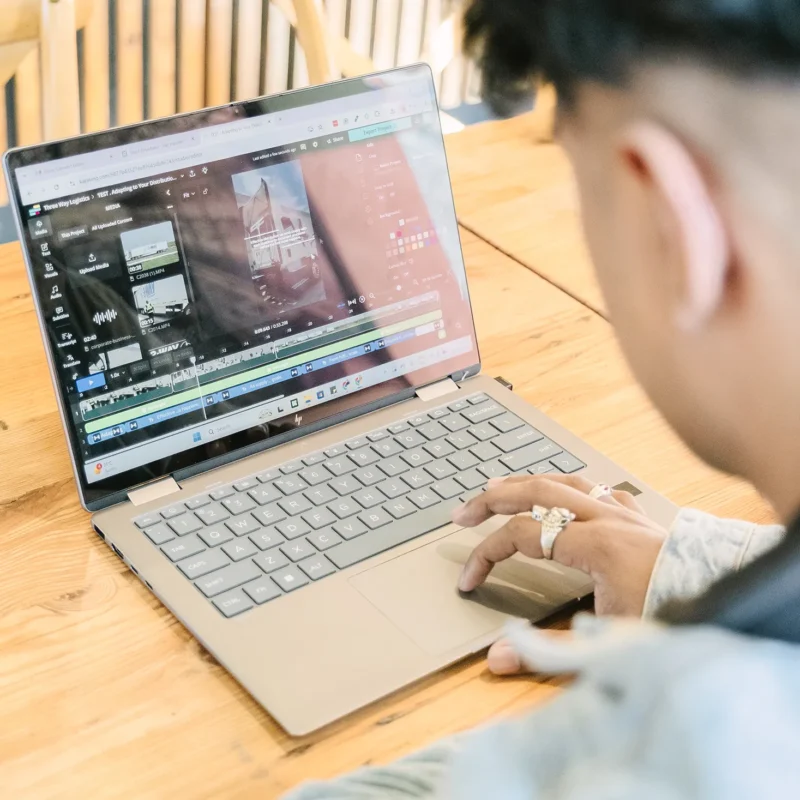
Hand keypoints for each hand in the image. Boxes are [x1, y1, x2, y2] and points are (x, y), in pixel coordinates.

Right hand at [452, 474, 667, 673]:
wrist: (722, 602)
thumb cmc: (668, 619)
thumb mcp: (605, 640)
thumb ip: (547, 649)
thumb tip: (496, 660)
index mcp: (593, 544)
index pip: (521, 536)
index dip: (487, 554)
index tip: (469, 580)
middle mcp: (605, 518)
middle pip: (536, 492)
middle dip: (493, 498)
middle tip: (463, 511)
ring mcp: (623, 513)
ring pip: (564, 481)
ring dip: (527, 482)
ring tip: (500, 485)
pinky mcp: (639, 518)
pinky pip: (598, 488)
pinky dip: (571, 485)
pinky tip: (564, 491)